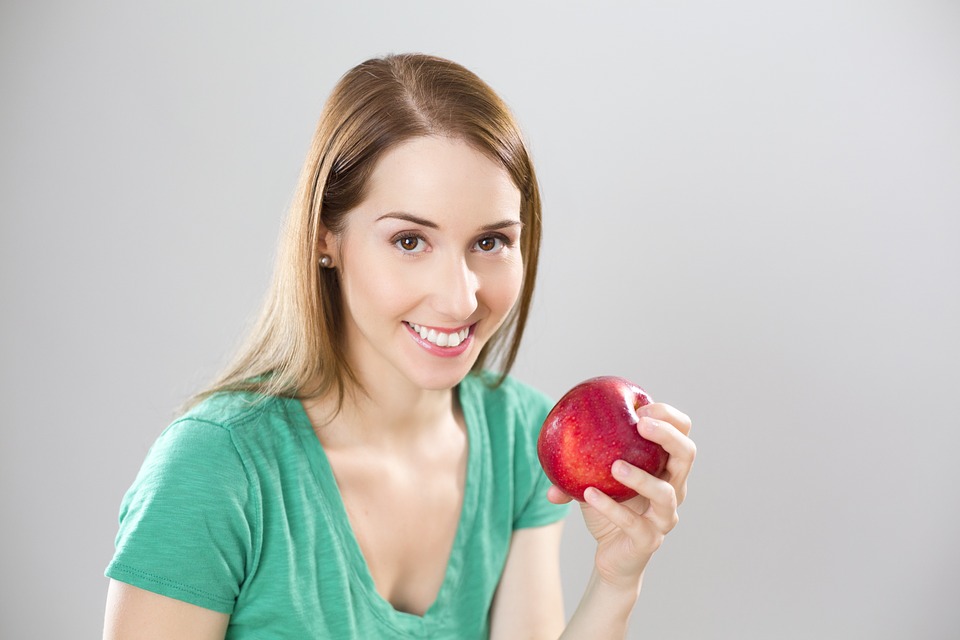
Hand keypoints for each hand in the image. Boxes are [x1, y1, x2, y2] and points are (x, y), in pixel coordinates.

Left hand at [548, 402, 695, 588]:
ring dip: (641, 477)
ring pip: (666, 492)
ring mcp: (665, 516)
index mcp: (666, 467)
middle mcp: (674, 488)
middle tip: (640, 424)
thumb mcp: (594, 476)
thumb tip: (552, 437)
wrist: (611, 557)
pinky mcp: (649, 539)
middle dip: (667, 435)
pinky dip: (611, 507)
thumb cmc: (607, 508)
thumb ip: (577, 458)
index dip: (669, 417)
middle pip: (686, 455)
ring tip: (615, 465)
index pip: (682, 433)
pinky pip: (633, 523)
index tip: (642, 408)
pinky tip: (589, 494)